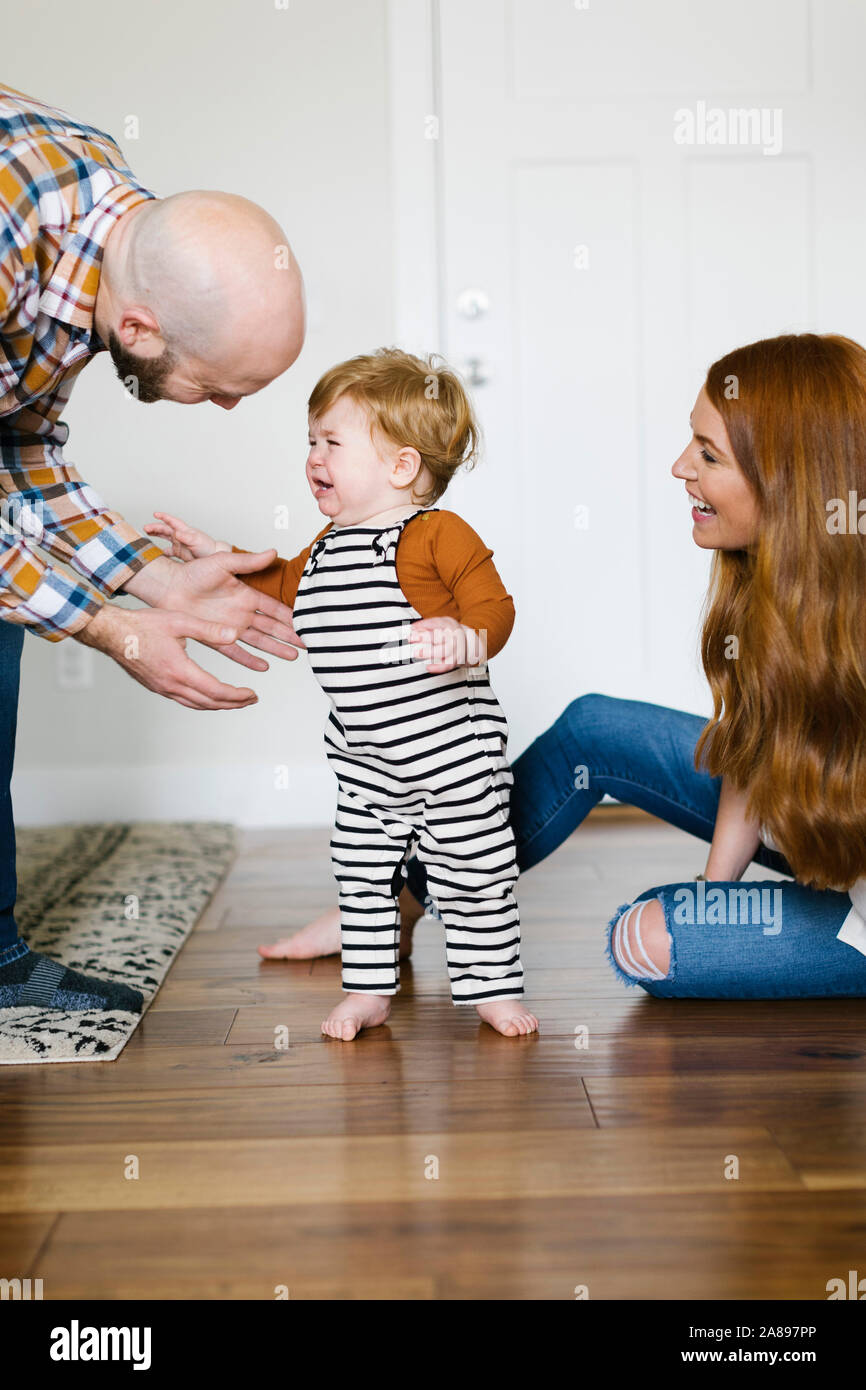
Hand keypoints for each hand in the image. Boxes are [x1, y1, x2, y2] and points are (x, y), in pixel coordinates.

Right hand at [78, 604, 258, 709]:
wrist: (111, 633)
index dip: (237, 696)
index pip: (216, 691)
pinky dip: (202, 702)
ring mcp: (162, 688)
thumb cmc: (142, 625)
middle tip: (250, 699)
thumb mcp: (179, 621)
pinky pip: (184, 701)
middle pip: (209, 703)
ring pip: (196, 705)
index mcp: (179, 670)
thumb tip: (234, 635)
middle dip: (233, 703)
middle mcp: (171, 684)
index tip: (252, 694)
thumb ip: (208, 629)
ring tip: (235, 701)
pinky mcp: (156, 687)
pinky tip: (209, 696)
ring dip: (218, 705)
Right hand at [144, 511, 225, 560]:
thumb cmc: (208, 548)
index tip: (155, 514)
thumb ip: (186, 537)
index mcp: (184, 530)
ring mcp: (179, 543)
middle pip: (165, 529)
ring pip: (165, 537)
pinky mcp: (180, 552)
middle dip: (155, 527)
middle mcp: (180, 535)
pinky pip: (168, 551)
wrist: (214, 557)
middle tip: (145, 528)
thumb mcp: (196, 541)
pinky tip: (156, 553)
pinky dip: (162, 551)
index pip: (172, 521)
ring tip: (147, 534)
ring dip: (156, 535)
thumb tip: (176, 533)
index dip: (164, 517)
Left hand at [151, 549, 305, 672]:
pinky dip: (248, 659)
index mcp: (246, 595)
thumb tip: (272, 552)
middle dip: (290, 635)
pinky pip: (235, 651)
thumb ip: (248, 562)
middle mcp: (241, 612)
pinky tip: (263, 666)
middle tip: (308, 643)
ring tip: (293, 656)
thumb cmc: (192, 572)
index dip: (290, 615)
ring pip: (258, 640)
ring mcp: (229, 627)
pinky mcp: (215, 637)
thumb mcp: (222, 562)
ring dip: (275, 648)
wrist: (168, 587)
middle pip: (271, 627)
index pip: (274, 608)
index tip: (307, 621)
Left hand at [408, 616, 484, 672]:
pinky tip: (428, 667)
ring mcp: (456, 649)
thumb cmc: (451, 633)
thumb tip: (413, 628)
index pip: (437, 623)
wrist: (470, 644)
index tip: (412, 628)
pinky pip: (447, 665)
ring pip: (444, 651)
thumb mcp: (443, 623)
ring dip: (429, 653)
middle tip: (411, 638)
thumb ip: (429, 624)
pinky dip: (437, 667)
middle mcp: (454, 636)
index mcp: (450, 625)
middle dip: (424, 637)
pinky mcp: (456, 660)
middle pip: (440, 636)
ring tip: (416, 653)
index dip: (423, 625)